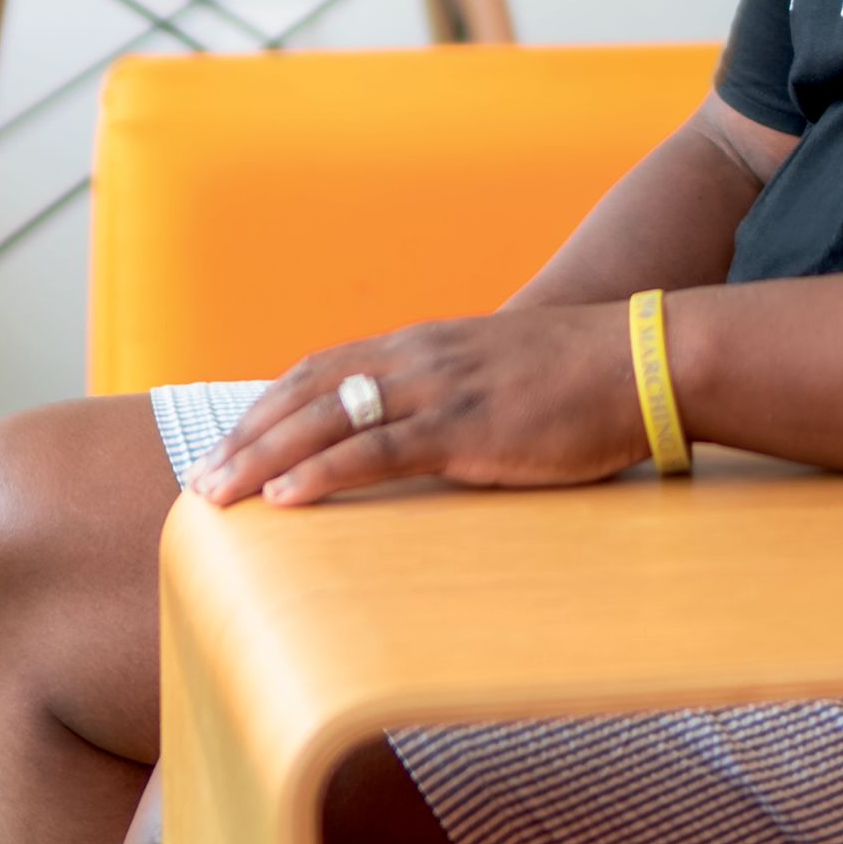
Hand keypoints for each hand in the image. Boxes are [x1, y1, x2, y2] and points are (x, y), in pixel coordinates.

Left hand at [185, 302, 651, 508]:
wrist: (644, 358)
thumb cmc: (582, 377)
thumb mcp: (501, 377)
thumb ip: (455, 398)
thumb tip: (424, 440)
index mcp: (426, 345)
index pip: (324, 369)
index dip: (270, 407)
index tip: (229, 444)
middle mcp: (419, 357)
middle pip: (307, 391)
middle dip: (247, 436)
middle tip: (198, 481)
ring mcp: (439, 390)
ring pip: (326, 419)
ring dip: (263, 458)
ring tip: (216, 494)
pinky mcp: (465, 428)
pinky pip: (377, 450)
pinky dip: (322, 473)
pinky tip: (285, 498)